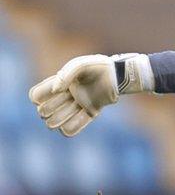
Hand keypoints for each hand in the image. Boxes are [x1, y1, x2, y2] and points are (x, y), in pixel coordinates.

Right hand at [28, 53, 150, 136]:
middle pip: (44, 111)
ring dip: (58, 120)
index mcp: (58, 84)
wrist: (117, 74)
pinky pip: (74, 127)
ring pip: (56, 122)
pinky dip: (71, 128)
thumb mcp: (79, 65)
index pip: (36, 95)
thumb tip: (56, 91)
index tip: (53, 91)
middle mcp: (65, 96)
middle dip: (48, 110)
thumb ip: (65, 75)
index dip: (38, 97)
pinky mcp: (91, 112)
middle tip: (65, 100)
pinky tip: (75, 120)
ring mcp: (77, 105)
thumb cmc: (97, 66)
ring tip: (72, 109)